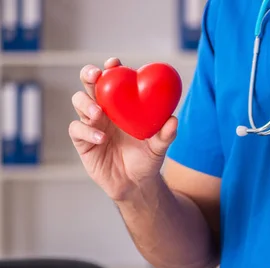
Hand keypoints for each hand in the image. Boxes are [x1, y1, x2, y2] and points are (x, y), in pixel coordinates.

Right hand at [69, 58, 177, 200]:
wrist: (136, 184)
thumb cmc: (148, 160)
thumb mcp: (159, 147)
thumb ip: (166, 135)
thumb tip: (173, 120)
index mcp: (122, 105)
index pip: (114, 81)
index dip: (112, 69)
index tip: (115, 63)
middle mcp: (104, 110)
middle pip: (90, 85)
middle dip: (89, 75)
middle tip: (96, 76)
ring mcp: (91, 124)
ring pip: (79, 103)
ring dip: (86, 103)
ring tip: (98, 113)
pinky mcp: (82, 142)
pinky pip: (77, 130)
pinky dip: (87, 131)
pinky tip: (101, 139)